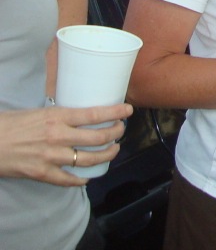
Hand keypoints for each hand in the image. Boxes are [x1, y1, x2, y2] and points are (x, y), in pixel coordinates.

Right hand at [0, 103, 130, 185]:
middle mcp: (57, 136)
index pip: (94, 114)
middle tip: (121, 131)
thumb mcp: (37, 112)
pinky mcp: (41, 173)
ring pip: (89, 159)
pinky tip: (88, 177)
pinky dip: (81, 179)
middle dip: (116, 134)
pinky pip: (68, 179)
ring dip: (106, 155)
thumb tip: (79, 115)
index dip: (115, 113)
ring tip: (113, 150)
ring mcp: (50, 156)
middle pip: (98, 137)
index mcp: (56, 116)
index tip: (128, 111)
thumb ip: (59, 115)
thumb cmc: (8, 124)